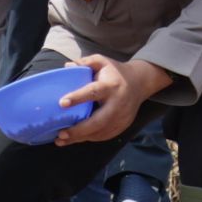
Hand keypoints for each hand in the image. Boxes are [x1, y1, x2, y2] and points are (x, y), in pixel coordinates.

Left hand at [54, 55, 172, 145]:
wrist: (140, 82)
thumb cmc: (115, 72)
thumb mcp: (102, 62)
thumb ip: (86, 62)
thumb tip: (67, 66)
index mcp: (111, 86)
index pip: (94, 92)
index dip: (78, 97)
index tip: (62, 103)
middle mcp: (118, 103)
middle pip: (98, 120)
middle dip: (79, 129)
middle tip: (61, 133)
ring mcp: (122, 116)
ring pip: (100, 131)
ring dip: (80, 137)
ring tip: (62, 139)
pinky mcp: (123, 125)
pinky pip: (104, 135)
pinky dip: (89, 138)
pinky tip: (76, 138)